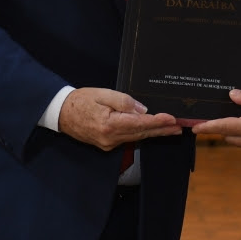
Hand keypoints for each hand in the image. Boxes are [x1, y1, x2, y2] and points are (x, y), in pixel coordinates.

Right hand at [57, 88, 180, 151]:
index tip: (172, 119)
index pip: (139, 124)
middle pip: (141, 134)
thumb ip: (124, 101)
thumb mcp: (103, 94)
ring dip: (154, 133)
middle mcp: (111, 138)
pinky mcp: (107, 145)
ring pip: (136, 138)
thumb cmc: (81, 101)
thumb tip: (142, 109)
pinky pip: (128, 139)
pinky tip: (150, 131)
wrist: (61, 114)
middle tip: (179, 127)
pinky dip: (141, 134)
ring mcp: (109, 144)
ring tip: (171, 129)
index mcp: (109, 124)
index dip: (157, 122)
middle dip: (161, 130)